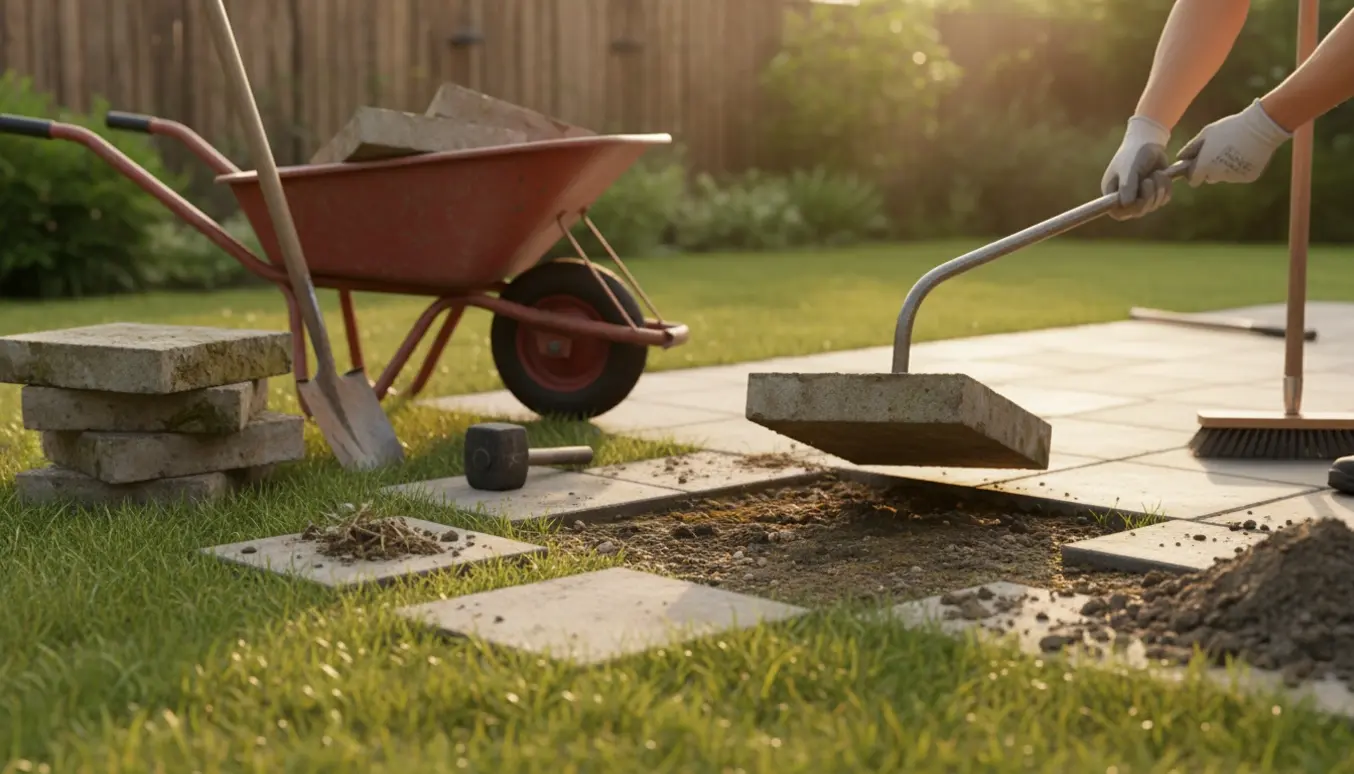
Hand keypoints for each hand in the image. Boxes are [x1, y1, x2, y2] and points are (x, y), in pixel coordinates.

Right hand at [1101, 115, 1173, 220]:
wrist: (1149, 141)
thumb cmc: (1134, 153)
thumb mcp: (1129, 168)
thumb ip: (1127, 186)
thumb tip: (1126, 205)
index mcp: (1112, 193)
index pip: (1118, 213)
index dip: (1129, 210)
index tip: (1138, 200)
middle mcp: (1125, 197)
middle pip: (1138, 211)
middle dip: (1148, 197)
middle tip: (1149, 180)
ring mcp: (1141, 196)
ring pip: (1153, 206)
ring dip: (1158, 189)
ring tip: (1156, 174)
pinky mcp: (1155, 192)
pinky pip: (1163, 200)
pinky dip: (1166, 188)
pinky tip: (1163, 176)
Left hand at [1177, 99, 1291, 186]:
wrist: (1261, 127)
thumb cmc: (1230, 128)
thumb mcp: (1207, 134)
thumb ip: (1191, 148)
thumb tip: (1180, 158)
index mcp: (1204, 166)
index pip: (1193, 180)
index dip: (1194, 173)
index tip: (1197, 166)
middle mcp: (1218, 175)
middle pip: (1209, 178)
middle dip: (1210, 169)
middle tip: (1219, 152)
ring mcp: (1234, 178)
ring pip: (1225, 176)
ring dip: (1226, 168)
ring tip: (1235, 149)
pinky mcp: (1248, 178)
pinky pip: (1240, 175)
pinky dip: (1241, 167)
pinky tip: (1246, 153)